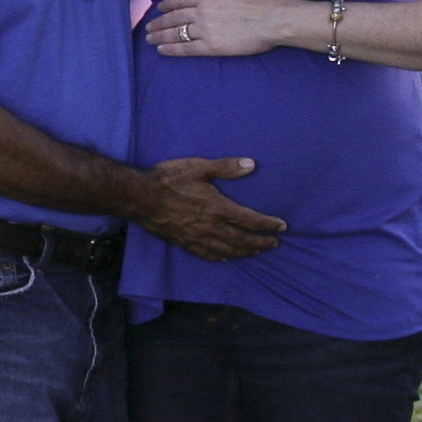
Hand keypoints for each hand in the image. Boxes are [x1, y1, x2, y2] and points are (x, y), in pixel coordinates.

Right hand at [130, 154, 283, 259]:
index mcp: (218, 208)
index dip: (268, 225)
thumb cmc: (168, 179)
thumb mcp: (198, 167)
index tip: (282, 227)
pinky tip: (226, 257)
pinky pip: (206, 254)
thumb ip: (225, 167)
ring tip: (256, 251)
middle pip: (242, 239)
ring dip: (245, 251)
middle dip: (261, 242)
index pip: (250, 220)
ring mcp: (197, 237)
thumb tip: (251, 164)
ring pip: (227, 249)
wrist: (140, 197)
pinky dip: (219, 257)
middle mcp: (211, 226)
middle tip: (274, 244)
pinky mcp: (184, 242)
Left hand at [141, 0, 289, 56]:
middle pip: (174, 17)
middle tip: (148, 27)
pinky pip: (186, 48)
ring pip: (176, 32)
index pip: (180, 0)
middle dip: (159, 22)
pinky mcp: (210, 46)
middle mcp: (201, 11)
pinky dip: (171, 49)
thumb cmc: (257, 1)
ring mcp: (204, 29)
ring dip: (160, 36)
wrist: (270, 19)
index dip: (167, 5)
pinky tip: (162, 50)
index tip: (159, 8)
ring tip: (150, 39)